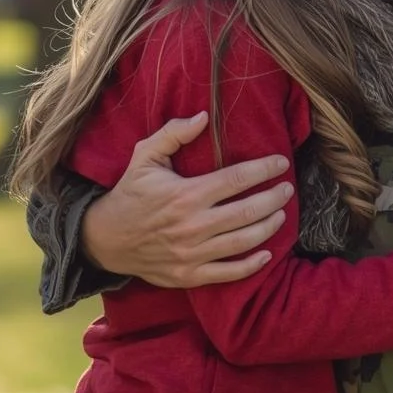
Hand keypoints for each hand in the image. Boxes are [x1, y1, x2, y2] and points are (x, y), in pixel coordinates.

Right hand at [82, 113, 290, 287]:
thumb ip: (173, 133)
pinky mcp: (188, 275)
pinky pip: (227, 274)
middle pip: (247, 212)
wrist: (104, 239)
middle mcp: (192, 225)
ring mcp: (191, 254)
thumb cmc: (130, 193)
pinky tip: (266, 254)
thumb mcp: (144, 156)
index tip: (281, 163)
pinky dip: (251, 266)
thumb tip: (204, 117)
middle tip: (288, 189)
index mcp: (185, 194)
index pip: (237, 179)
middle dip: (274, 199)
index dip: (264, 169)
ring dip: (268, 228)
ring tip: (281, 214)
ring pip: (243, 242)